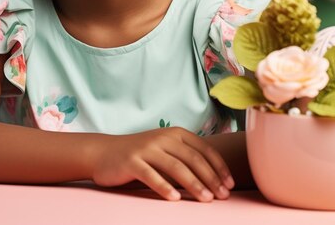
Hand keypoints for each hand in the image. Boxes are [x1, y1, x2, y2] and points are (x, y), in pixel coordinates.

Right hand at [91, 127, 234, 201]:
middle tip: (222, 196)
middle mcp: (162, 138)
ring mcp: (147, 149)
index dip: (219, 167)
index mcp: (175, 134)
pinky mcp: (132, 161)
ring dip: (194, 184)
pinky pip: (151, 175)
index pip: (203, 149)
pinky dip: (165, 187)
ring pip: (176, 167)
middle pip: (193, 159)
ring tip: (206, 199)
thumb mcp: (165, 149)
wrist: (105, 152)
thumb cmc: (140, 155)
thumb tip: (214, 178)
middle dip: (211, 178)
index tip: (229, 185)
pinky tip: (175, 199)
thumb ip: (185, 157)